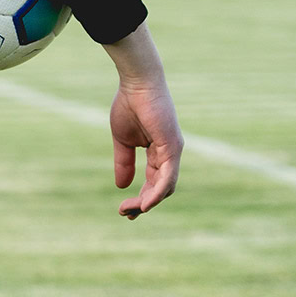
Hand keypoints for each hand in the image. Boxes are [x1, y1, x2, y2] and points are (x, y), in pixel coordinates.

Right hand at [101, 21, 182, 220]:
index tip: (124, 209)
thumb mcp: (123, 139)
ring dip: (148, 202)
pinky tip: (145, 204)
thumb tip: (122, 186)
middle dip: (143, 204)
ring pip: (166, 187)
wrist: (136, 83)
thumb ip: (124, 162)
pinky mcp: (172, 147)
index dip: (140, 198)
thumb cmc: (130, 104)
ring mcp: (173, 151)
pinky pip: (167, 177)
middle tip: (125, 213)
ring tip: (131, 210)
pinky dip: (157, 193)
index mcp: (159, 151)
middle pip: (161, 188)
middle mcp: (170, 154)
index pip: (153, 182)